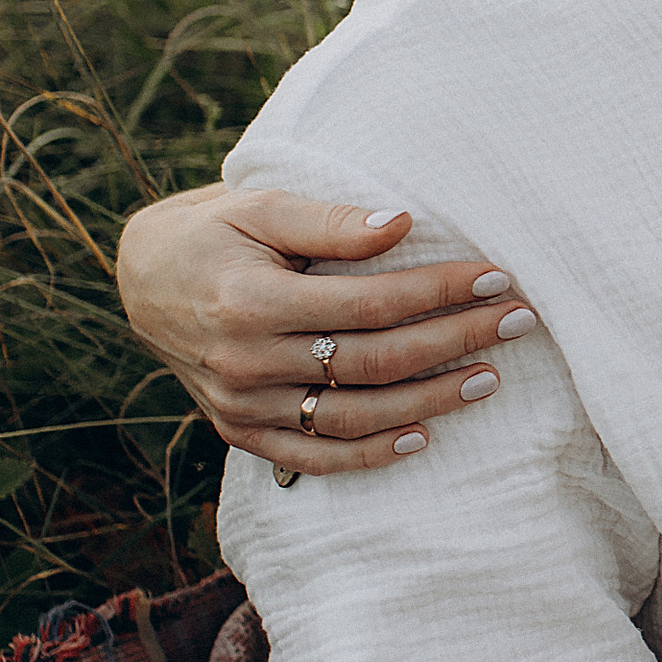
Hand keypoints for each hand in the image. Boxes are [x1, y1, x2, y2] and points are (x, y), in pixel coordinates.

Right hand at [114, 183, 541, 473]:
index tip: (496, 277)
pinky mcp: (241, 430)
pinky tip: (424, 436)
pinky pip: (314, 456)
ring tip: (491, 378)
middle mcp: (246, 361)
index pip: (369, 304)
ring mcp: (243, 404)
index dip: (438, 292)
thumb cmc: (215, 231)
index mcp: (251, 300)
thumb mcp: (262, 206)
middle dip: (455, 341)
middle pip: (373, 361)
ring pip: (354, 415)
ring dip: (431, 401)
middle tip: (518, 322)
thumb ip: (331, 219)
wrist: (143, 280)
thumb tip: (403, 224)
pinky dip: (371, 453)